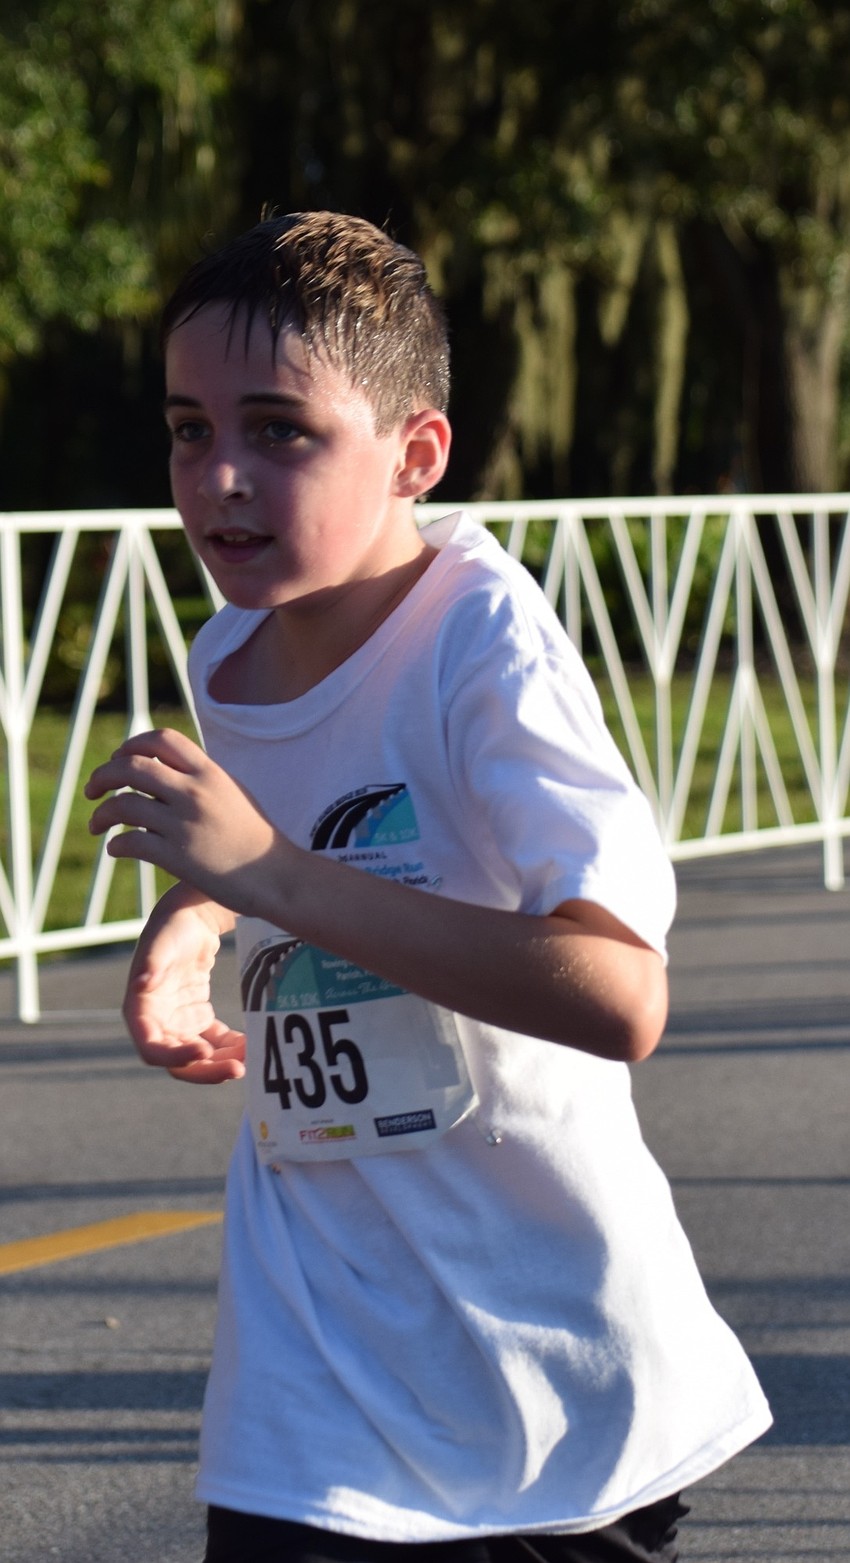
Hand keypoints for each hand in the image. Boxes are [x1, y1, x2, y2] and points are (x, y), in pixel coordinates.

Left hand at [85, 727, 280, 915]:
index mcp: (209, 772)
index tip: (118, 758)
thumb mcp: (233, 792)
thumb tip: (170, 769)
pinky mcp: (177, 857)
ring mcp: (184, 824)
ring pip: (123, 805)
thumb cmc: (256, 837)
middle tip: (93, 789)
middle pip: (131, 767)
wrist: (277, 875)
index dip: (131, 744)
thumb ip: (202, 778)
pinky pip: (130, 842)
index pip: (160, 740)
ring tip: (96, 824)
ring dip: (101, 813)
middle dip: (103, 775)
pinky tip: (116, 848)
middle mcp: (194, 792)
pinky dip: (116, 844)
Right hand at [123, 882, 244, 1082]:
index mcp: (140, 1011)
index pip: (152, 1048)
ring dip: (222, 1062)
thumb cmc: (171, 927)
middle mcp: (157, 1024)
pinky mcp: (198, 1018)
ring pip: (199, 1057)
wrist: (190, 916)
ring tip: (250, 1058)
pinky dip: (231, 1048)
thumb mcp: (161, 942)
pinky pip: (214, 1042)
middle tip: (238, 1069)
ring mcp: (178, 1023)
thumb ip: (151, 963)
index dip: (175, 1057)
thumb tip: (141, 984)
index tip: (203, 1051)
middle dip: (206, 1069)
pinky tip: (250, 1045)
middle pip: (178, 1062)